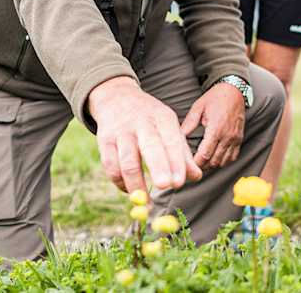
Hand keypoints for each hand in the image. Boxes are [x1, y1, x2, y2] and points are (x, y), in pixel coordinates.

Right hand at [88, 76, 202, 193]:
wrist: (116, 98)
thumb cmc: (150, 119)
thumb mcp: (168, 127)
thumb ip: (182, 153)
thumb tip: (195, 176)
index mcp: (162, 118)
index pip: (172, 141)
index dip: (176, 162)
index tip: (179, 182)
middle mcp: (141, 123)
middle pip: (150, 147)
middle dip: (158, 167)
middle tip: (165, 185)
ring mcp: (121, 132)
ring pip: (127, 161)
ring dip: (136, 184)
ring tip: (146, 202)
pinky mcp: (104, 141)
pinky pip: (111, 166)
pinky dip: (120, 183)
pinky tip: (130, 191)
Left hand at [180, 82, 244, 169]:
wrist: (234, 91)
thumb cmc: (215, 98)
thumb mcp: (198, 107)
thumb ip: (188, 123)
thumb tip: (177, 136)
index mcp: (216, 128)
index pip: (205, 154)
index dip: (195, 163)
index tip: (187, 164)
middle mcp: (227, 136)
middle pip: (214, 161)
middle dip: (202, 166)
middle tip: (192, 166)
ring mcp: (235, 139)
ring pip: (223, 162)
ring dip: (212, 165)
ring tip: (202, 163)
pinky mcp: (239, 139)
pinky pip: (233, 157)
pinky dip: (223, 161)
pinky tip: (215, 158)